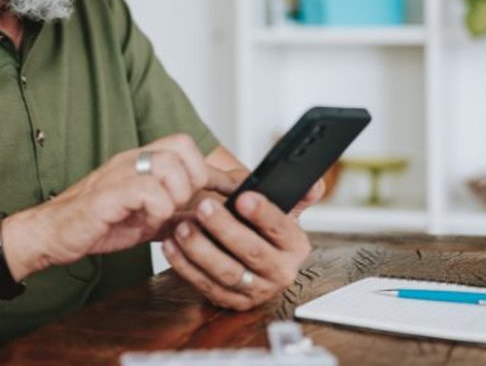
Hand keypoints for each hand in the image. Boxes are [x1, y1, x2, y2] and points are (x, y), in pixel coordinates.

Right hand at [17, 134, 238, 273]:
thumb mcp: (145, 219)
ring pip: (170, 168)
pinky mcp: (109, 193)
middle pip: (183, 148)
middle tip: (179, 207)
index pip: (185, 145)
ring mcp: (119, 173)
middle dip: (192, 182)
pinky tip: (145, 221)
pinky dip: (157, 210)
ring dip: (174, 197)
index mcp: (140, 161)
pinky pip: (150, 191)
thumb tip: (204, 218)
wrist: (53, 234)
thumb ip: (173, 214)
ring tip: (159, 215)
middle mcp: (131, 159)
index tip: (221, 193)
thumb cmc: (96, 223)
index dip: (208, 169)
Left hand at [160, 190, 313, 310]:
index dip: (263, 214)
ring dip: (201, 249)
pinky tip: (172, 245)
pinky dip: (185, 265)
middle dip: (225, 228)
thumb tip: (313, 183)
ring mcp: (255, 290)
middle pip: (252, 252)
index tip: (243, 198)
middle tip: (204, 206)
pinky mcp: (231, 301)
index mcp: (295, 246)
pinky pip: (205, 285)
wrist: (250, 252)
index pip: (281, 229)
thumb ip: (297, 194)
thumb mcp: (283, 207)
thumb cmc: (262, 227)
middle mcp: (279, 272)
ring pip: (227, 272)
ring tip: (183, 226)